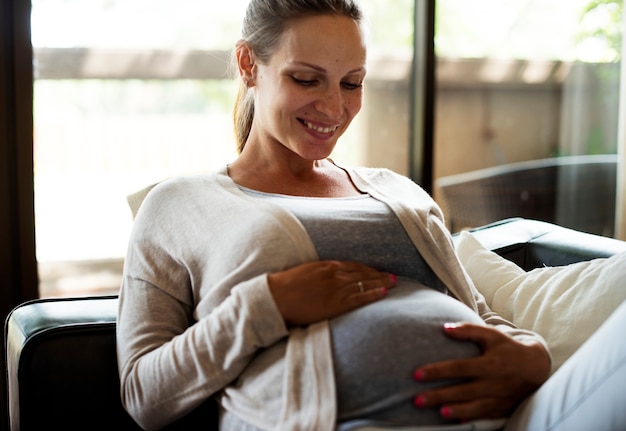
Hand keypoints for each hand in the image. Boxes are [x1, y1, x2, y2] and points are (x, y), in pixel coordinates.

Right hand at [267, 260, 395, 325]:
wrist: (275, 297)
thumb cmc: (285, 286)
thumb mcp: (305, 272)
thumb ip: (319, 273)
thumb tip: (327, 276)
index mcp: (326, 265)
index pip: (353, 265)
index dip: (368, 268)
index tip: (377, 270)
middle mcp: (335, 274)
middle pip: (363, 273)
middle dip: (379, 274)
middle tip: (393, 276)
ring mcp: (337, 288)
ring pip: (365, 284)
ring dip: (381, 282)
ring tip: (394, 283)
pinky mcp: (336, 303)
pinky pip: (360, 298)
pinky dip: (373, 294)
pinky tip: (383, 293)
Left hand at [413, 322, 549, 421]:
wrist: (536, 368)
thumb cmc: (508, 348)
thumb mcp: (492, 335)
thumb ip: (469, 331)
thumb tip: (444, 328)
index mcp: (489, 364)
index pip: (459, 368)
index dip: (438, 371)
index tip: (416, 374)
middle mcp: (493, 383)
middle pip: (462, 391)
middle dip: (439, 396)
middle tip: (416, 400)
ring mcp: (498, 399)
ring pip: (474, 408)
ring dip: (455, 411)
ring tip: (438, 412)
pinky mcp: (502, 409)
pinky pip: (484, 417)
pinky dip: (471, 419)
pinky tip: (455, 422)